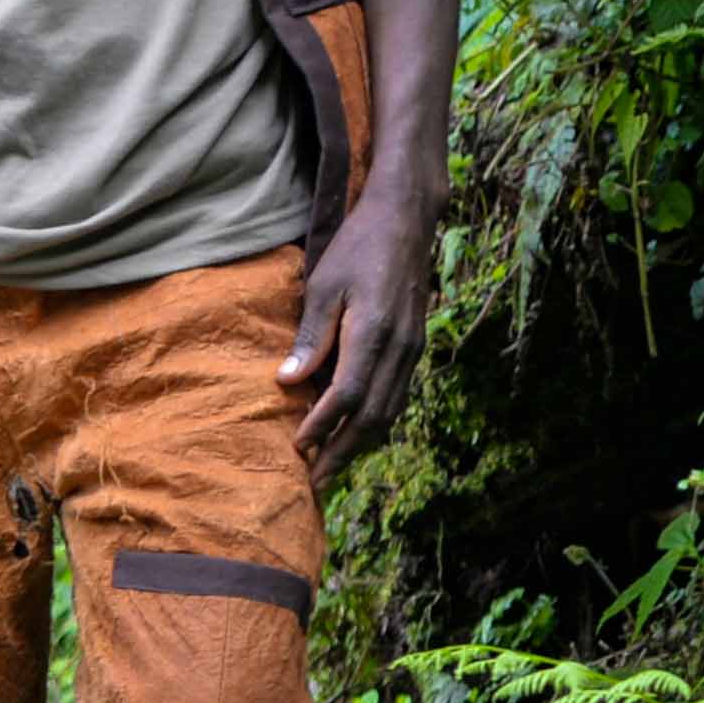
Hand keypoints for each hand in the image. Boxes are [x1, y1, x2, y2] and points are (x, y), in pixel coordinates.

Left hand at [278, 193, 440, 477]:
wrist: (407, 221)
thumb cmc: (357, 247)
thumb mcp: (324, 286)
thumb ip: (309, 337)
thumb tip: (287, 384)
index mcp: (374, 333)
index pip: (347, 396)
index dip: (322, 426)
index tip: (297, 449)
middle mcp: (400, 348)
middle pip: (373, 416)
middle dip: (343, 452)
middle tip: (314, 481)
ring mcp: (413, 349)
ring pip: (390, 412)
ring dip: (361, 444)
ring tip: (332, 467)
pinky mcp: (415, 347)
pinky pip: (398, 396)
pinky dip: (377, 422)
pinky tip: (356, 434)